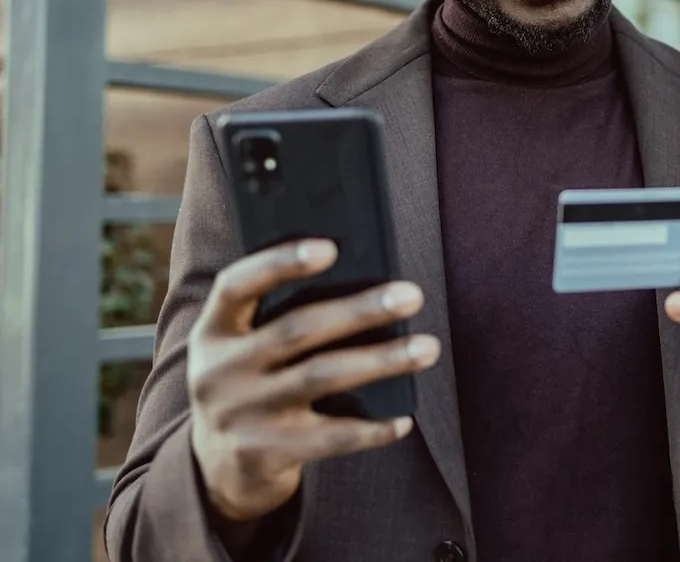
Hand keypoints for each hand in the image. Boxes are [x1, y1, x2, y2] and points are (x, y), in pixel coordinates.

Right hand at [187, 239, 439, 523]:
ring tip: (428, 348)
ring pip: (321, 377)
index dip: (279, 263)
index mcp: (213, 332)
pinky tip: (404, 419)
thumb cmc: (254, 385)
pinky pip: (329, 437)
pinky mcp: (262, 454)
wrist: (217, 470)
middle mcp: (218, 371)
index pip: (236, 285)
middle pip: (296, 330)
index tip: (330, 248)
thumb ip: (281, 318)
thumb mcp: (246, 349)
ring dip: (382, 361)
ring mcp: (238, 415)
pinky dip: (371, 429)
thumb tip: (367, 284)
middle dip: (360, 310)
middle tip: (412, 296)